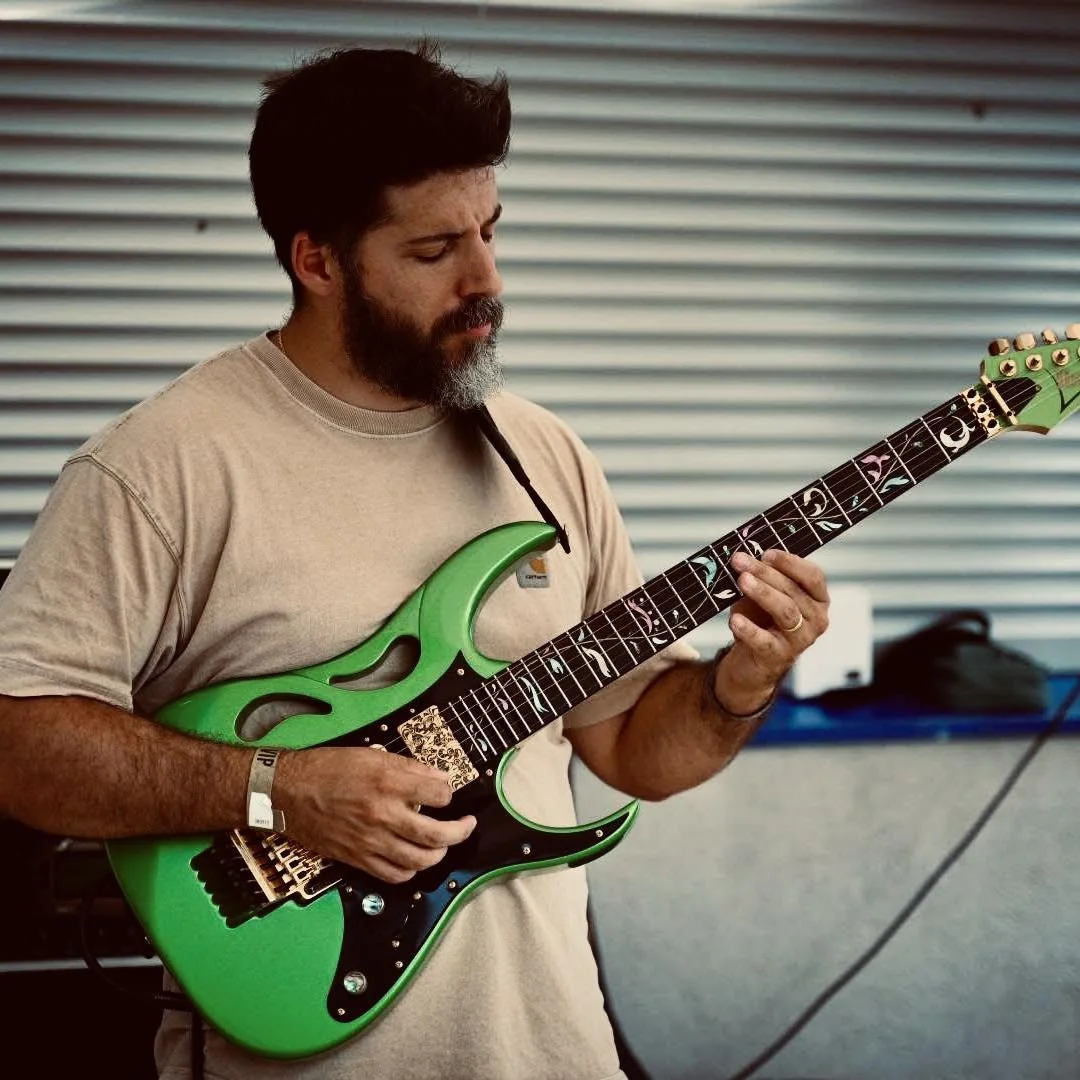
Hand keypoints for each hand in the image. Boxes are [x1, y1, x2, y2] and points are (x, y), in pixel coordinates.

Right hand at [274, 747, 475, 883]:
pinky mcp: (358, 859)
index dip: (449, 791)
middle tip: (467, 824)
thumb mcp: (371, 754)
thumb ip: (408, 767)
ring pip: (421, 860)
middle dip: (461, 830)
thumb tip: (436, 777)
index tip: (446, 791)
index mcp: (388, 782)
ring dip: (439, 853)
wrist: (287, 792)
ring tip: (444, 843)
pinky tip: (414, 859)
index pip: (440, 793)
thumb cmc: (325, 769)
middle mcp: (384, 815)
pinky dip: (411, 871)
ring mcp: (372, 841)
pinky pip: (395, 875)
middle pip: (439, 834)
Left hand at [715, 549, 829, 712]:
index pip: (813, 576)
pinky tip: (735, 620)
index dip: (790, 562)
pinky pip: (765, 641)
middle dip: (765, 573)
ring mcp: (800, 640)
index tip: (766, 553)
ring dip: (762, 593)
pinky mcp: (780, 657)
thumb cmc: (760, 620)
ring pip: (786, 611)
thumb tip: (744, 556)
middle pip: (794, 590)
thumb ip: (759, 577)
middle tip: (741, 561)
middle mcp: (816, 619)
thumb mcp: (762, 594)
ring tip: (742, 581)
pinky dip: (749, 629)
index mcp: (817, 599)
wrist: (751, 661)